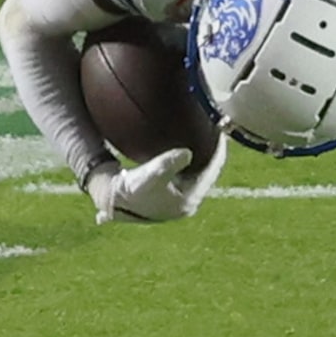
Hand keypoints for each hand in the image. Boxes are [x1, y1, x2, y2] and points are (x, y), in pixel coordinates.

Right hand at [86, 142, 225, 223]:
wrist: (113, 199)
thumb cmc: (133, 188)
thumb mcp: (152, 173)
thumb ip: (170, 162)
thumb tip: (188, 152)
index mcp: (188, 200)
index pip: (211, 173)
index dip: (218, 152)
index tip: (222, 133)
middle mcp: (187, 203)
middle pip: (207, 175)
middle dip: (212, 155)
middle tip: (217, 134)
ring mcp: (178, 201)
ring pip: (198, 176)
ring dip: (202, 160)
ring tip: (206, 140)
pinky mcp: (169, 197)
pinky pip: (188, 177)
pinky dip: (191, 164)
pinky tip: (191, 153)